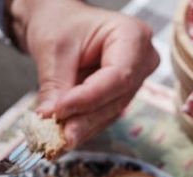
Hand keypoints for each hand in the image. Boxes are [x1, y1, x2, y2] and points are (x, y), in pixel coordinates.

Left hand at [12, 0, 159, 146]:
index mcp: (134, 36)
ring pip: (110, 112)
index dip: (90, 97)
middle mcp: (142, 61)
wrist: (58, 22)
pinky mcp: (121, 97)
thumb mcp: (54, 48)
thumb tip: (50, 118)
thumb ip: (55, 85)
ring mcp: (134, 81)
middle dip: (85, 119)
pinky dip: (82, 126)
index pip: (118, 76)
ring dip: (82, 127)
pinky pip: (103, 116)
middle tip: (60, 136)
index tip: (60, 110)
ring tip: (57, 139)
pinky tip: (63, 136)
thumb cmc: (60, 23)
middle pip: (116, 98)